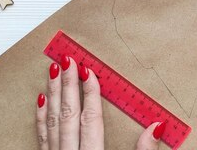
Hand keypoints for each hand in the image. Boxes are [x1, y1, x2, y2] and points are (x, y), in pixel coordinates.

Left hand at [36, 55, 165, 149]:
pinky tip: (41, 102)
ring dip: (53, 95)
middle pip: (68, 115)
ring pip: (52, 122)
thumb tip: (155, 126)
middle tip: (67, 60)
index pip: (91, 119)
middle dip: (68, 86)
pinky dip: (41, 118)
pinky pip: (41, 137)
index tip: (90, 71)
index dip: (91, 94)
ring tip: (53, 71)